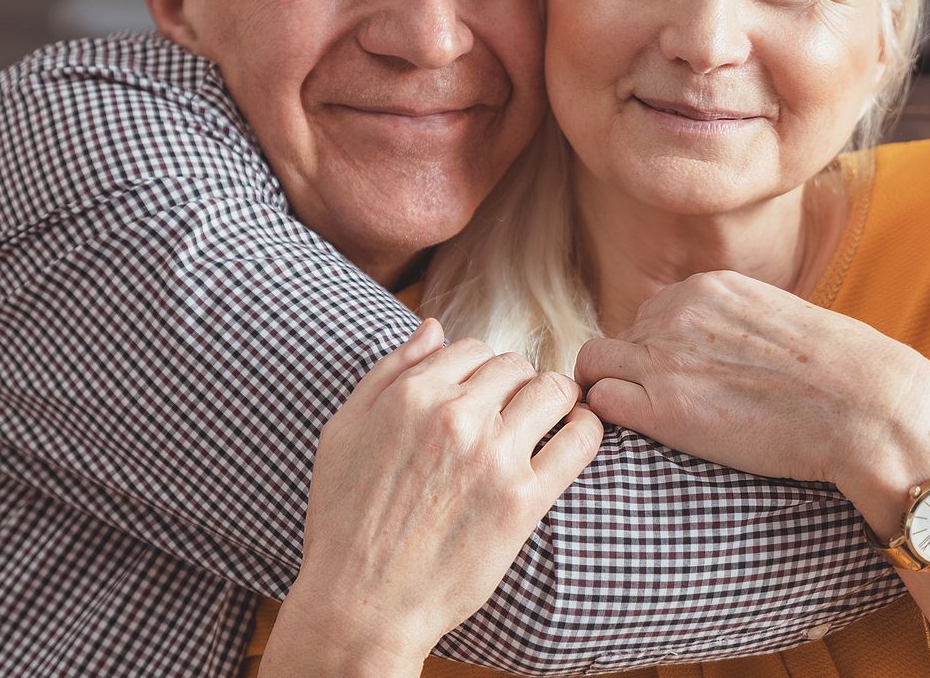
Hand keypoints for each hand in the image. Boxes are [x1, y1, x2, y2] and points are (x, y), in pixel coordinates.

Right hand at [266, 319, 602, 675]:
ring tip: (548, 419)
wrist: (362, 603)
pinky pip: (580, 440)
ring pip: (554, 390)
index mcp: (411, 395)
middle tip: (513, 412)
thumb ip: (388, 372)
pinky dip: (587, 428)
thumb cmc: (344, 520)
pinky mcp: (524, 501)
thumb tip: (434, 326)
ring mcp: (493, 458)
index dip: (479, 370)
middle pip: (516, 365)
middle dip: (517, 383)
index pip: (472, 348)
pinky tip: (576, 435)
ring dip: (555, 399)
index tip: (481, 395)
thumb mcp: (343, 431)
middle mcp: (455, 417)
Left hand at [574, 270, 929, 489]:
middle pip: (622, 337)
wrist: (864, 405)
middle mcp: (677, 311)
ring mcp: (665, 357)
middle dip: (634, 371)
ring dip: (609, 390)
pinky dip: (608, 418)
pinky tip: (638, 437)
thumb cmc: (840, 373)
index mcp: (707, 286)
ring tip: (642, 425)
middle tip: (665, 410)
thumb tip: (722, 349)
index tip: (682, 381)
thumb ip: (735, 322)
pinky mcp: (663, 408)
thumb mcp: (778, 318)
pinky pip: (601, 402)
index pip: (652, 312)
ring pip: (595, 364)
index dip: (658, 350)